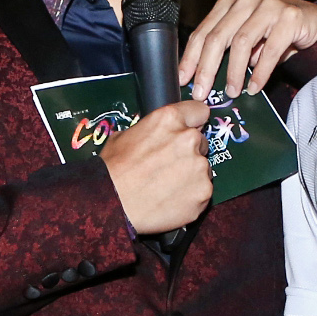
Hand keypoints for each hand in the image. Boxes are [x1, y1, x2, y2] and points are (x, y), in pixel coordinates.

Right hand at [101, 97, 212, 233]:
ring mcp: (199, 166)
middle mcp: (189, 139)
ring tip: (167, 187)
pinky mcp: (204, 192)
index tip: (190, 130)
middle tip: (169, 166)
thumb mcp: (124, 136)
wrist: (112, 204)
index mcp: (169, 119)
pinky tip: (171, 200)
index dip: (193, 122)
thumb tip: (156, 134)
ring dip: (191, 175)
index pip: (199, 111)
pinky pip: (202, 191)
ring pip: (203, 168)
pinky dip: (191, 197)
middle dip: (190, 152)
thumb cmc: (113, 171)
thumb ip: (150, 131)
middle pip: (201, 142)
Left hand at [178, 0, 316, 99]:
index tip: (183, 79)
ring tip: (231, 92)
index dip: (191, 57)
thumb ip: (227, 50)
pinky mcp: (289, 18)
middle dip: (206, 68)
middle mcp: (246, 2)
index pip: (203, 32)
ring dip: (233, 71)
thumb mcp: (246, 38)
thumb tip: (203, 78)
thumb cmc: (275, 32)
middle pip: (218, 37)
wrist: (313, 21)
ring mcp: (268, 7)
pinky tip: (254, 87)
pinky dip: (260, 72)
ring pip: (241, 42)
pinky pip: (270, 49)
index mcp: (229, 5)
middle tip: (200, 92)